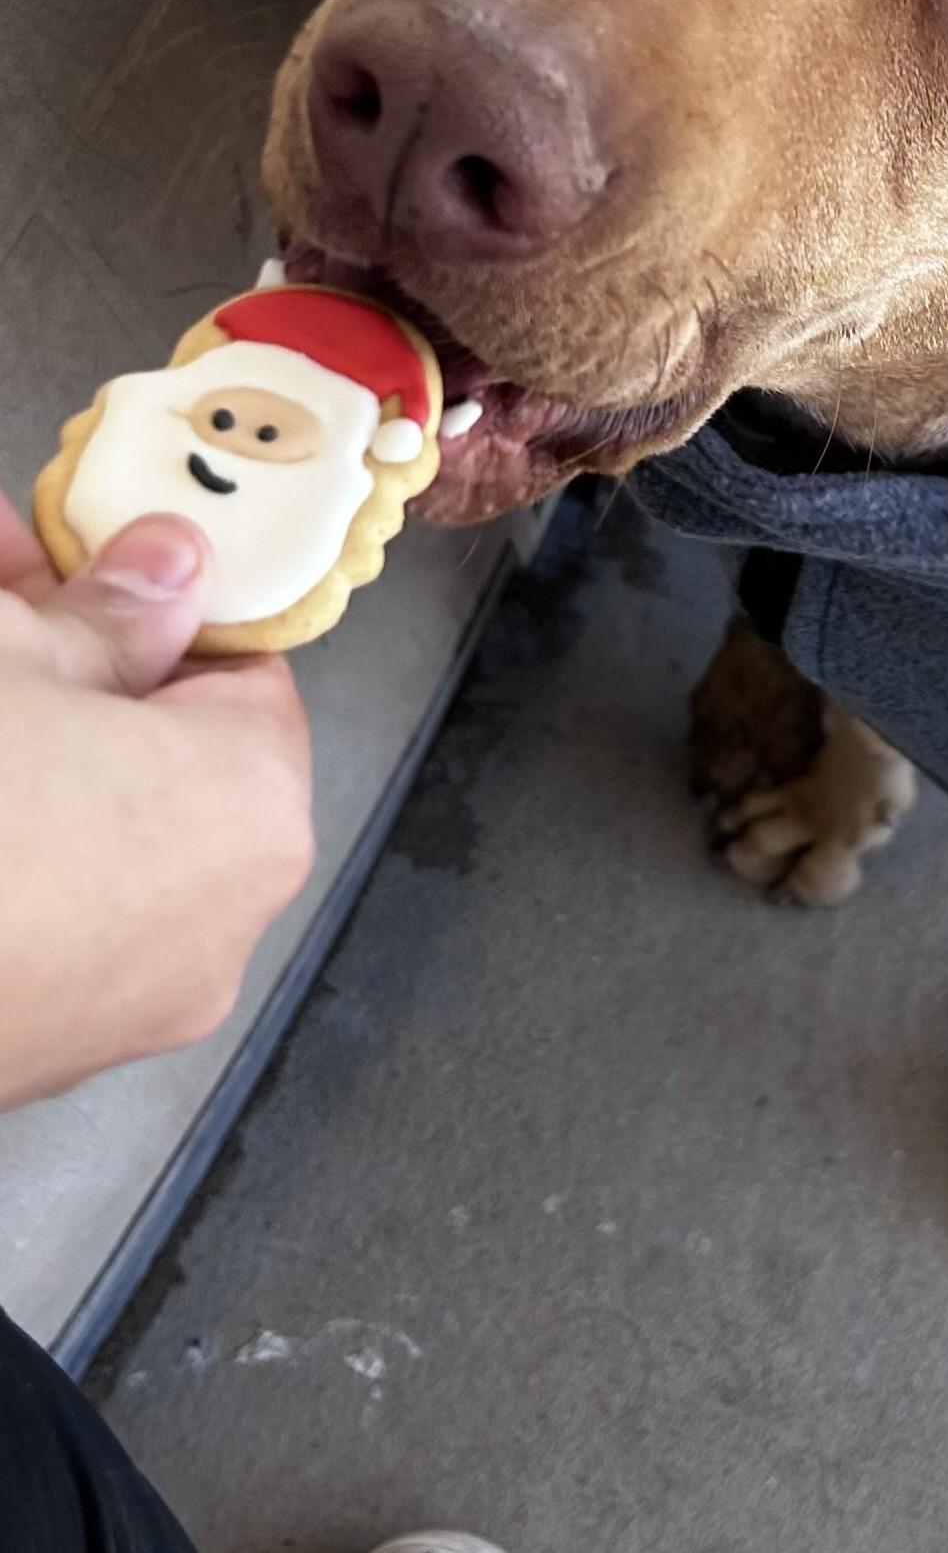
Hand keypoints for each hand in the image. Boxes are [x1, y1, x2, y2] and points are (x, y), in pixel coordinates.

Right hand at [0, 494, 313, 1111]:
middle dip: (64, 661)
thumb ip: (105, 614)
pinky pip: (35, 912)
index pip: (244, 681)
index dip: (157, 612)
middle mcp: (211, 930)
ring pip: (84, 832)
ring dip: (24, 742)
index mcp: (252, 815)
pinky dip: (6, 841)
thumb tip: (169, 571)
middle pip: (153, 755)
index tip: (80, 566)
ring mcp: (112, 1010)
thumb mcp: (4, 659)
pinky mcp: (26, 1053)